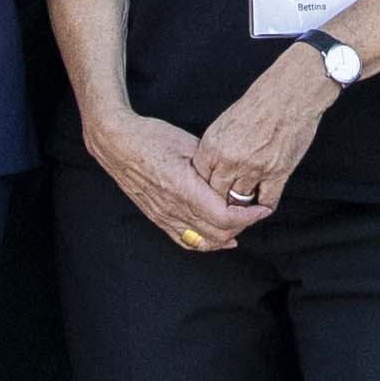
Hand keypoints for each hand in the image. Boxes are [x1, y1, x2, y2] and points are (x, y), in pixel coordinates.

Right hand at [83, 100, 257, 254]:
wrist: (117, 143)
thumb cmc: (151, 138)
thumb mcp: (188, 144)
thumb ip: (211, 166)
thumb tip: (233, 178)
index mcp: (183, 189)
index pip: (224, 217)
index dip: (248, 216)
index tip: (263, 207)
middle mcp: (173, 208)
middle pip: (217, 233)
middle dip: (242, 225)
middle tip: (256, 211)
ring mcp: (163, 216)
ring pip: (203, 241)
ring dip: (226, 235)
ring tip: (243, 223)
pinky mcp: (157, 218)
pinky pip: (185, 241)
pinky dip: (206, 243)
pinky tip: (221, 238)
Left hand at [195, 46, 335, 211]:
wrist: (291, 92)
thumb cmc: (261, 102)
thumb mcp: (226, 122)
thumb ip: (216, 148)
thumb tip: (213, 169)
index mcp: (213, 144)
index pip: (199, 180)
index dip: (206, 187)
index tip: (213, 189)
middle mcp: (229, 159)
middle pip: (217, 195)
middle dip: (222, 199)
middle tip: (228, 202)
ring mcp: (253, 168)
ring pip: (240, 202)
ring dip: (243, 204)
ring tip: (246, 203)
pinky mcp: (278, 173)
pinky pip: (266, 202)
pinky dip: (264, 206)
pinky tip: (263, 203)